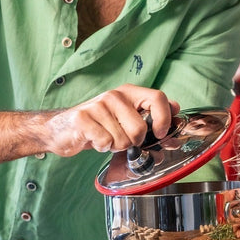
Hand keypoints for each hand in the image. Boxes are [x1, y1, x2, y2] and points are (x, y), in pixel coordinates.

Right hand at [45, 85, 176, 154]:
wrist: (62, 129)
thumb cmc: (99, 125)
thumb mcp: (127, 117)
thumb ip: (151, 114)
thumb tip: (177, 110)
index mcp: (129, 92)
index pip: (158, 97)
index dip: (164, 118)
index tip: (160, 133)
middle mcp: (114, 95)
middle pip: (140, 128)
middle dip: (132, 142)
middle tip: (120, 138)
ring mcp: (98, 105)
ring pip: (122, 139)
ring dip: (115, 146)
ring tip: (104, 137)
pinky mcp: (83, 118)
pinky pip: (105, 142)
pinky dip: (101, 147)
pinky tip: (94, 140)